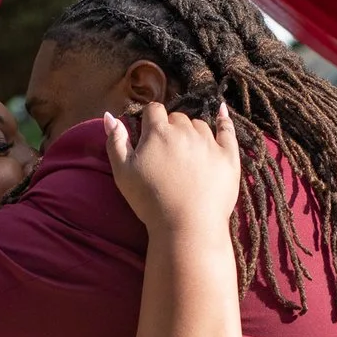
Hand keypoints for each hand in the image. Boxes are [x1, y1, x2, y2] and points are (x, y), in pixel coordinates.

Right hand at [103, 101, 241, 236]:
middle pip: (177, 117)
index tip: (149, 135)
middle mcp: (185, 131)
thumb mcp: (122, 173)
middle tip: (167, 152)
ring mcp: (209, 142)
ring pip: (199, 125)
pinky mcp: (228, 156)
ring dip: (192, 132)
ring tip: (187, 154)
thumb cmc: (150, 202)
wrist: (187, 226)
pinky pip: (227, 130)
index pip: (153, 110)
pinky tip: (221, 111)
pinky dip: (224, 119)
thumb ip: (115, 142)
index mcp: (158, 132)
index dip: (150, 120)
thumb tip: (109, 115)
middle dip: (171, 128)